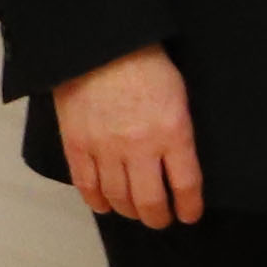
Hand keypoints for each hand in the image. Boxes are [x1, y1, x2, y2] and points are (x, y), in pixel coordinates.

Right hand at [52, 45, 204, 228]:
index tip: (189, 215)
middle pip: (149, 200)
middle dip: (157, 217)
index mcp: (173, 132)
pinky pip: (86, 184)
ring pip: (117, 197)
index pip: (185, 184)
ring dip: (128, 211)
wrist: (100, 45)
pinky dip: (96, 200)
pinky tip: (104, 205)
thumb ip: (178, 131)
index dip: (188, 207)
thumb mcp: (178, 95)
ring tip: (135, 213)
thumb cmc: (147, 63)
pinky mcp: (76, 145)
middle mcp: (139, 147)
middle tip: (161, 221)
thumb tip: (180, 161)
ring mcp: (104, 149)